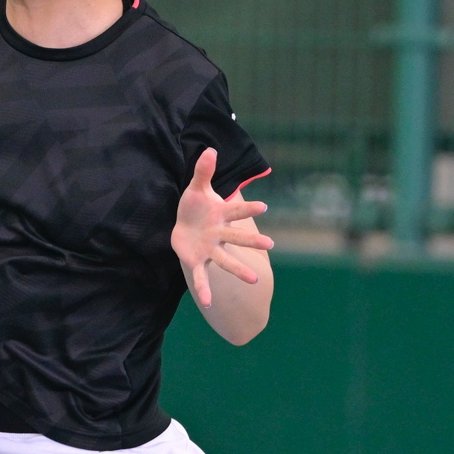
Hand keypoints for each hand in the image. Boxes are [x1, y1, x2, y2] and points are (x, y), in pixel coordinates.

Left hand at [170, 148, 271, 306]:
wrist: (183, 226)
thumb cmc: (194, 207)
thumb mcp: (196, 188)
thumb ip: (203, 171)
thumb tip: (210, 149)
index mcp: (222, 215)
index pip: (237, 210)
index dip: (249, 207)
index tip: (264, 206)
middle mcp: (220, 235)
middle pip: (238, 237)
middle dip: (253, 241)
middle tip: (271, 245)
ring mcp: (211, 250)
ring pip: (227, 261)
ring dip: (239, 270)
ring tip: (254, 281)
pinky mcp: (197, 261)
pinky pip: (201, 277)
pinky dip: (204, 289)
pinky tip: (208, 303)